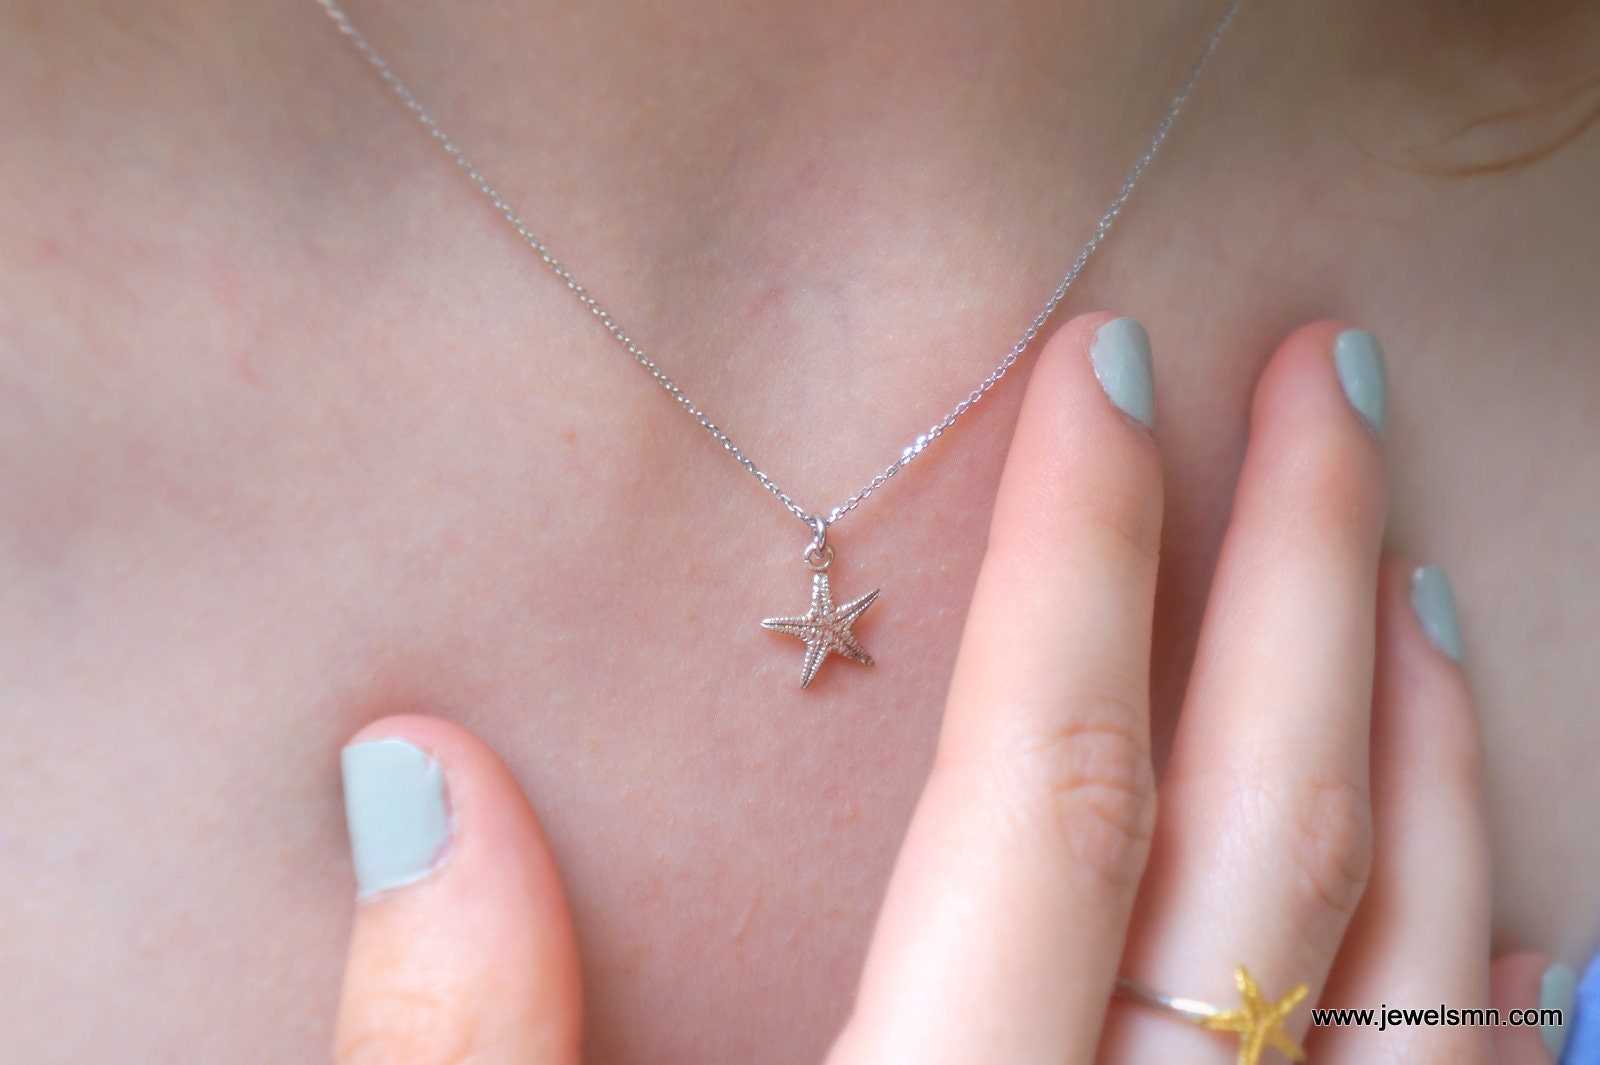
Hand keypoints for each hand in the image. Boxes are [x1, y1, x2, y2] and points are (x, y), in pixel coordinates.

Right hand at [330, 314, 1564, 1063]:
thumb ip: (469, 1046)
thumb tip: (413, 786)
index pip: (1043, 794)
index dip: (1082, 566)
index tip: (1109, 377)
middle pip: (1266, 842)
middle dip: (1303, 585)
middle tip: (1333, 388)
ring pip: (1405, 975)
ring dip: (1426, 746)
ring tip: (1420, 578)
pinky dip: (1483, 967)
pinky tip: (1480, 860)